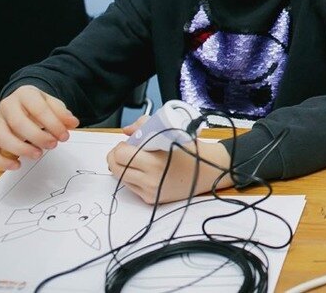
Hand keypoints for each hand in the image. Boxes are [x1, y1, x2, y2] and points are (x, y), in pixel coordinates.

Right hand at [0, 85, 79, 170]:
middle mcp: (7, 106)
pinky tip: (17, 165)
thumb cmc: (38, 106)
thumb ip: (62, 113)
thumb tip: (72, 123)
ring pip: (2, 137)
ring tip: (38, 154)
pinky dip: (0, 161)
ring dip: (21, 149)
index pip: (38, 109)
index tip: (64, 135)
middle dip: (38, 137)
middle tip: (53, 145)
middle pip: (18, 123)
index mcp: (25, 94)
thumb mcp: (53, 104)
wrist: (21, 103)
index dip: (53, 123)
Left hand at [107, 119, 233, 203]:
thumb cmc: (192, 149)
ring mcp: (150, 191)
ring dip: (122, 167)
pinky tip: (142, 170)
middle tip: (124, 150)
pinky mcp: (151, 199)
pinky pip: (131, 187)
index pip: (121, 155)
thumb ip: (145, 126)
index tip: (127, 142)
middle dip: (115, 157)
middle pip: (116, 168)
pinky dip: (131, 177)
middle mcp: (150, 179)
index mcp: (155, 161)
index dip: (120, 146)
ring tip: (134, 159)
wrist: (209, 170)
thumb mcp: (171, 131)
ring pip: (121, 178)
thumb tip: (127, 130)